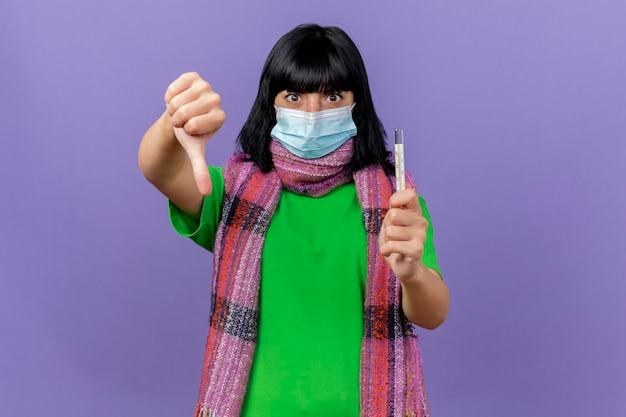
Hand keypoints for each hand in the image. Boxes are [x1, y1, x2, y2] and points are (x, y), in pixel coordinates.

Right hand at [164, 72, 225, 194]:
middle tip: (182, 120)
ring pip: (178, 100)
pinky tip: (176, 98)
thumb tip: (206, 194)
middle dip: (177, 119)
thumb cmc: (189, 135)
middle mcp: (217, 99)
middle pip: (185, 111)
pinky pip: (175, 86)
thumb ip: (200, 171)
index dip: (185, 129)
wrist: (179, 118)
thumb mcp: (194, 153)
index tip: (189, 129)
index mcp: (220, 117)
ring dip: (172, 107)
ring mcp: (206, 86)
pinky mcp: (194, 77)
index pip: (194, 124)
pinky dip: (170, 94)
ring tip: (179, 110)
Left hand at [378, 188, 427, 281]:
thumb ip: (395, 207)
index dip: (396, 199)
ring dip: (386, 240)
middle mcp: (421, 221)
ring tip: (393, 245)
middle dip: (387, 225)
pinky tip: (391, 253)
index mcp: (415, 212)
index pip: (410, 194)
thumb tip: (403, 187)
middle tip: (392, 234)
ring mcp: (421, 236)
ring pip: (391, 231)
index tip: (392, 208)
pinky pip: (392, 245)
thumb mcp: (392, 222)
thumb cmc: (396, 241)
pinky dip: (385, 250)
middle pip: (394, 214)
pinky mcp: (417, 250)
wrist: (403, 266)